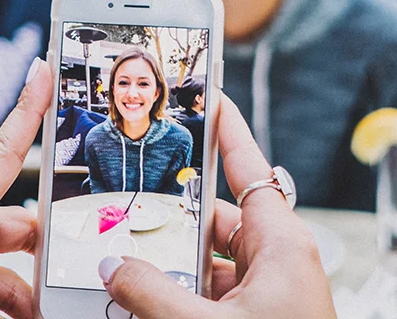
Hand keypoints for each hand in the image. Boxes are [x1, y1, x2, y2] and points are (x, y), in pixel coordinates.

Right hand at [101, 95, 336, 318]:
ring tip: (122, 257)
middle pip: (216, 218)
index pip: (250, 169)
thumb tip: (114, 267)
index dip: (226, 131)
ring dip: (169, 264)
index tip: (207, 97)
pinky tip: (140, 299)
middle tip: (127, 198)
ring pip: (209, 262)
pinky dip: (179, 295)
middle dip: (171, 215)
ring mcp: (267, 296)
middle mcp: (277, 263)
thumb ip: (154, 297)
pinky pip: (212, 295)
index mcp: (282, 246)